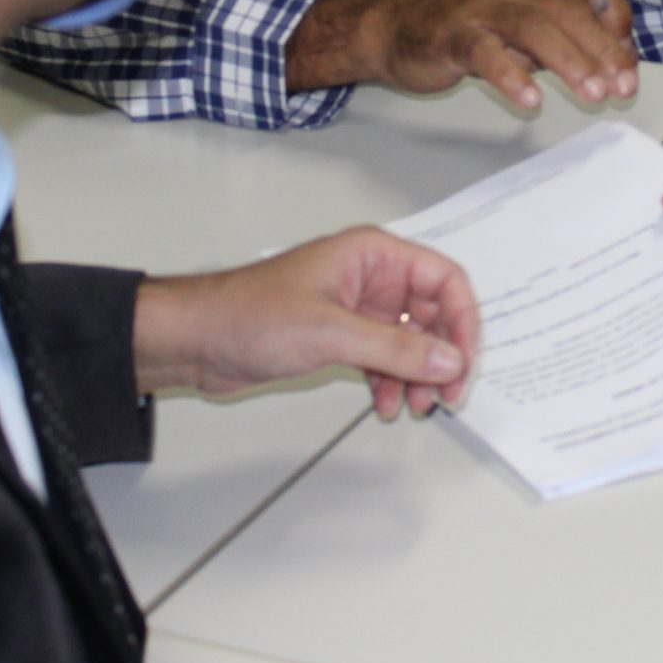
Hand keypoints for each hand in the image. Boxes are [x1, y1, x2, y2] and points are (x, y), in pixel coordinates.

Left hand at [132, 226, 480, 419]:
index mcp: (374, 254)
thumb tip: (451, 361)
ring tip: (415, 407)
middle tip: (446, 395)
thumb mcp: (332, 332)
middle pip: (432, 313)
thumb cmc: (251, 315)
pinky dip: (391, 380)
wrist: (197, 339)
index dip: (463, 321)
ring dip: (417, 374)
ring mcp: (355, 307)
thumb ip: (397, 348)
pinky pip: (383, 357)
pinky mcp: (339, 335)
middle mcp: (371, 276)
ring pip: (409, 340)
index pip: (443, 280)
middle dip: (441, 355)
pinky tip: (385, 405)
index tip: (464, 363)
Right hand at [288, 0, 638, 112]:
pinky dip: (512, 76)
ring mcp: (483, 9)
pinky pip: (487, 53)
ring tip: (592, 93)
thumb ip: (566, 38)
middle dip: (602, 48)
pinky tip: (530, 99)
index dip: (617, 13)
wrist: (399, 29)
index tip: (628, 53)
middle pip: (568, 9)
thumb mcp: (526, 27)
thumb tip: (616, 62)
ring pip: (534, 26)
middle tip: (624, 86)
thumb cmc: (469, 28)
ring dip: (569, 61)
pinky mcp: (455, 36)